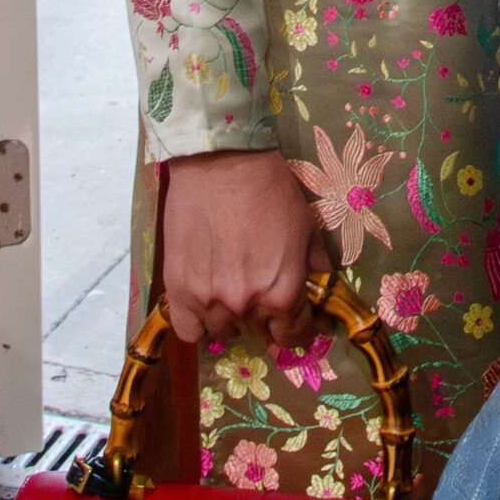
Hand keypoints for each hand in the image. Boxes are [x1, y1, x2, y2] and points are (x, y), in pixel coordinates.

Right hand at [161, 149, 328, 347]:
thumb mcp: (307, 226)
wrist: (221, 163)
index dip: (302, 329)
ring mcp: (206, 301)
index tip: (301, 321)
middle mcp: (244, 305)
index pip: (294, 336)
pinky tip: (207, 303)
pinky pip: (188, 330)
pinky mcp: (177, 290)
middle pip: (260, 335)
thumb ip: (316, 266)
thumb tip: (323, 289)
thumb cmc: (270, 189)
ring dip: (234, 319)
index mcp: (282, 293)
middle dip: (269, 320)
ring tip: (235, 292)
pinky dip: (199, 323)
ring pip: (224, 332)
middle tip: (268, 297)